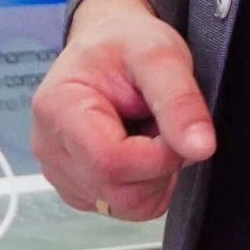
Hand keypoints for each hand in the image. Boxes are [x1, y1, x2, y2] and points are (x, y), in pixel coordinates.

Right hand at [30, 0, 215, 223]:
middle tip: (162, 123)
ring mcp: (60, 172)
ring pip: (124, 206)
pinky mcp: (77, 188)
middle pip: (118, 192)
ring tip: (147, 131)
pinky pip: (123, 206)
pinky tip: (136, 147)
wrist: (108, 42)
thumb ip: (179, 99)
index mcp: (58, 108)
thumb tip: (200, 147)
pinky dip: (142, 183)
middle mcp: (50, 147)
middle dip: (159, 166)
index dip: (159, 156)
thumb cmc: (125, 42)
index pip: (110, 163)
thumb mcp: (160, 54)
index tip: (176, 128)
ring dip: (153, 176)